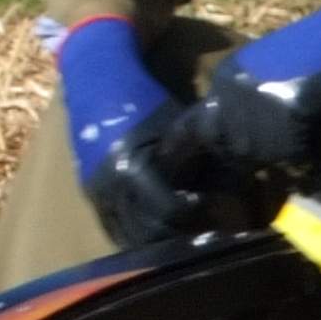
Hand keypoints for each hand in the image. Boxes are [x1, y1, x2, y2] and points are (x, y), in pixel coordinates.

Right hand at [52, 15, 212, 248]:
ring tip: (183, 232)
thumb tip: (229, 187)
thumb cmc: (144, 100)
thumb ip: (196, 160)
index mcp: (132, 170)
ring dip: (158, 239)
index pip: (170, 212)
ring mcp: (97, 194)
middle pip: (149, 233)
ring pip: (130, 237)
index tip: (215, 208)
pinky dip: (137, 236)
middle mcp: (110, 188)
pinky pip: (114, 229)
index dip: (196, 214)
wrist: (98, 80)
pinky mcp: (91, 196)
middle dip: (179, 233)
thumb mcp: (175, 127)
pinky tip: (158, 234)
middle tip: (203, 227)